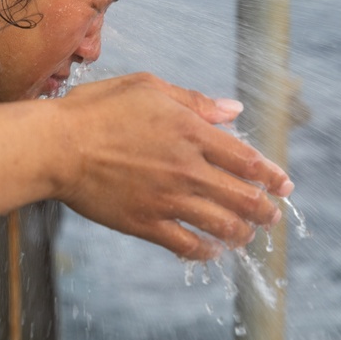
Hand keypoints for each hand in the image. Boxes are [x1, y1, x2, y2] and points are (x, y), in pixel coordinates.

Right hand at [55, 73, 292, 259]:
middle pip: (244, 198)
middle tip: (273, 216)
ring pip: (222, 225)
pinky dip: (205, 251)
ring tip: (247, 235)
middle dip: (265, 210)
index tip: (284, 184)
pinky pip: (187, 245)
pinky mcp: (145, 223)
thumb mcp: (147, 88)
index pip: (246, 160)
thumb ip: (194, 101)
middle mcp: (186, 169)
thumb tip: (233, 110)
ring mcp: (167, 200)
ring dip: (242, 233)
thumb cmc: (97, 110)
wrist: (57, 146)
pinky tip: (210, 250)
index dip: (271, 175)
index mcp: (190, 132)